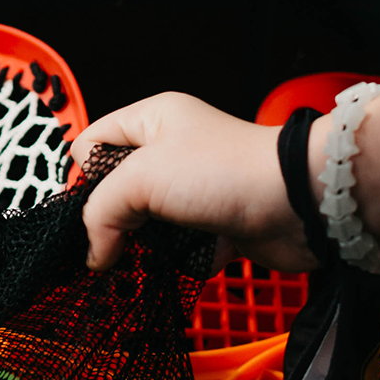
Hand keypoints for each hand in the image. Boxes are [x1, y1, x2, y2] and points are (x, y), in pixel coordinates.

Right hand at [73, 92, 312, 272]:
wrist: (298, 202)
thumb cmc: (224, 172)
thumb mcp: (141, 179)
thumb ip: (101, 213)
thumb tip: (93, 253)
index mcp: (152, 121)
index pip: (91, 145)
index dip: (80, 180)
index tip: (81, 215)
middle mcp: (172, 151)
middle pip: (117, 192)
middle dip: (113, 222)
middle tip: (112, 243)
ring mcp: (195, 189)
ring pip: (147, 226)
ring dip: (148, 247)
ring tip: (152, 256)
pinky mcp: (215, 223)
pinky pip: (181, 248)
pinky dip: (184, 258)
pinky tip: (198, 255)